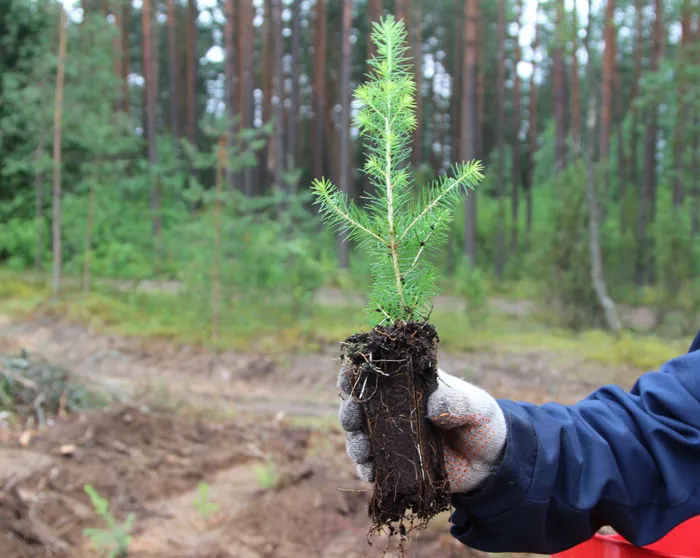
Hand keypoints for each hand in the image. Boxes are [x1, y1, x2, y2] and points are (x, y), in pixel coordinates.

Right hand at [337, 362, 506, 493]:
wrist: (490, 462)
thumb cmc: (482, 422)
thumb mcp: (477, 407)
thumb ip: (459, 403)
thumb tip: (433, 408)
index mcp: (410, 384)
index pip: (376, 373)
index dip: (358, 373)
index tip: (347, 377)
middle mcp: (394, 409)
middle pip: (359, 406)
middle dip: (349, 411)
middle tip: (352, 420)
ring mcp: (392, 436)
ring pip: (360, 436)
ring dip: (355, 442)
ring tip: (363, 451)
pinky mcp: (395, 463)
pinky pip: (372, 465)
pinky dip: (366, 467)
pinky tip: (369, 472)